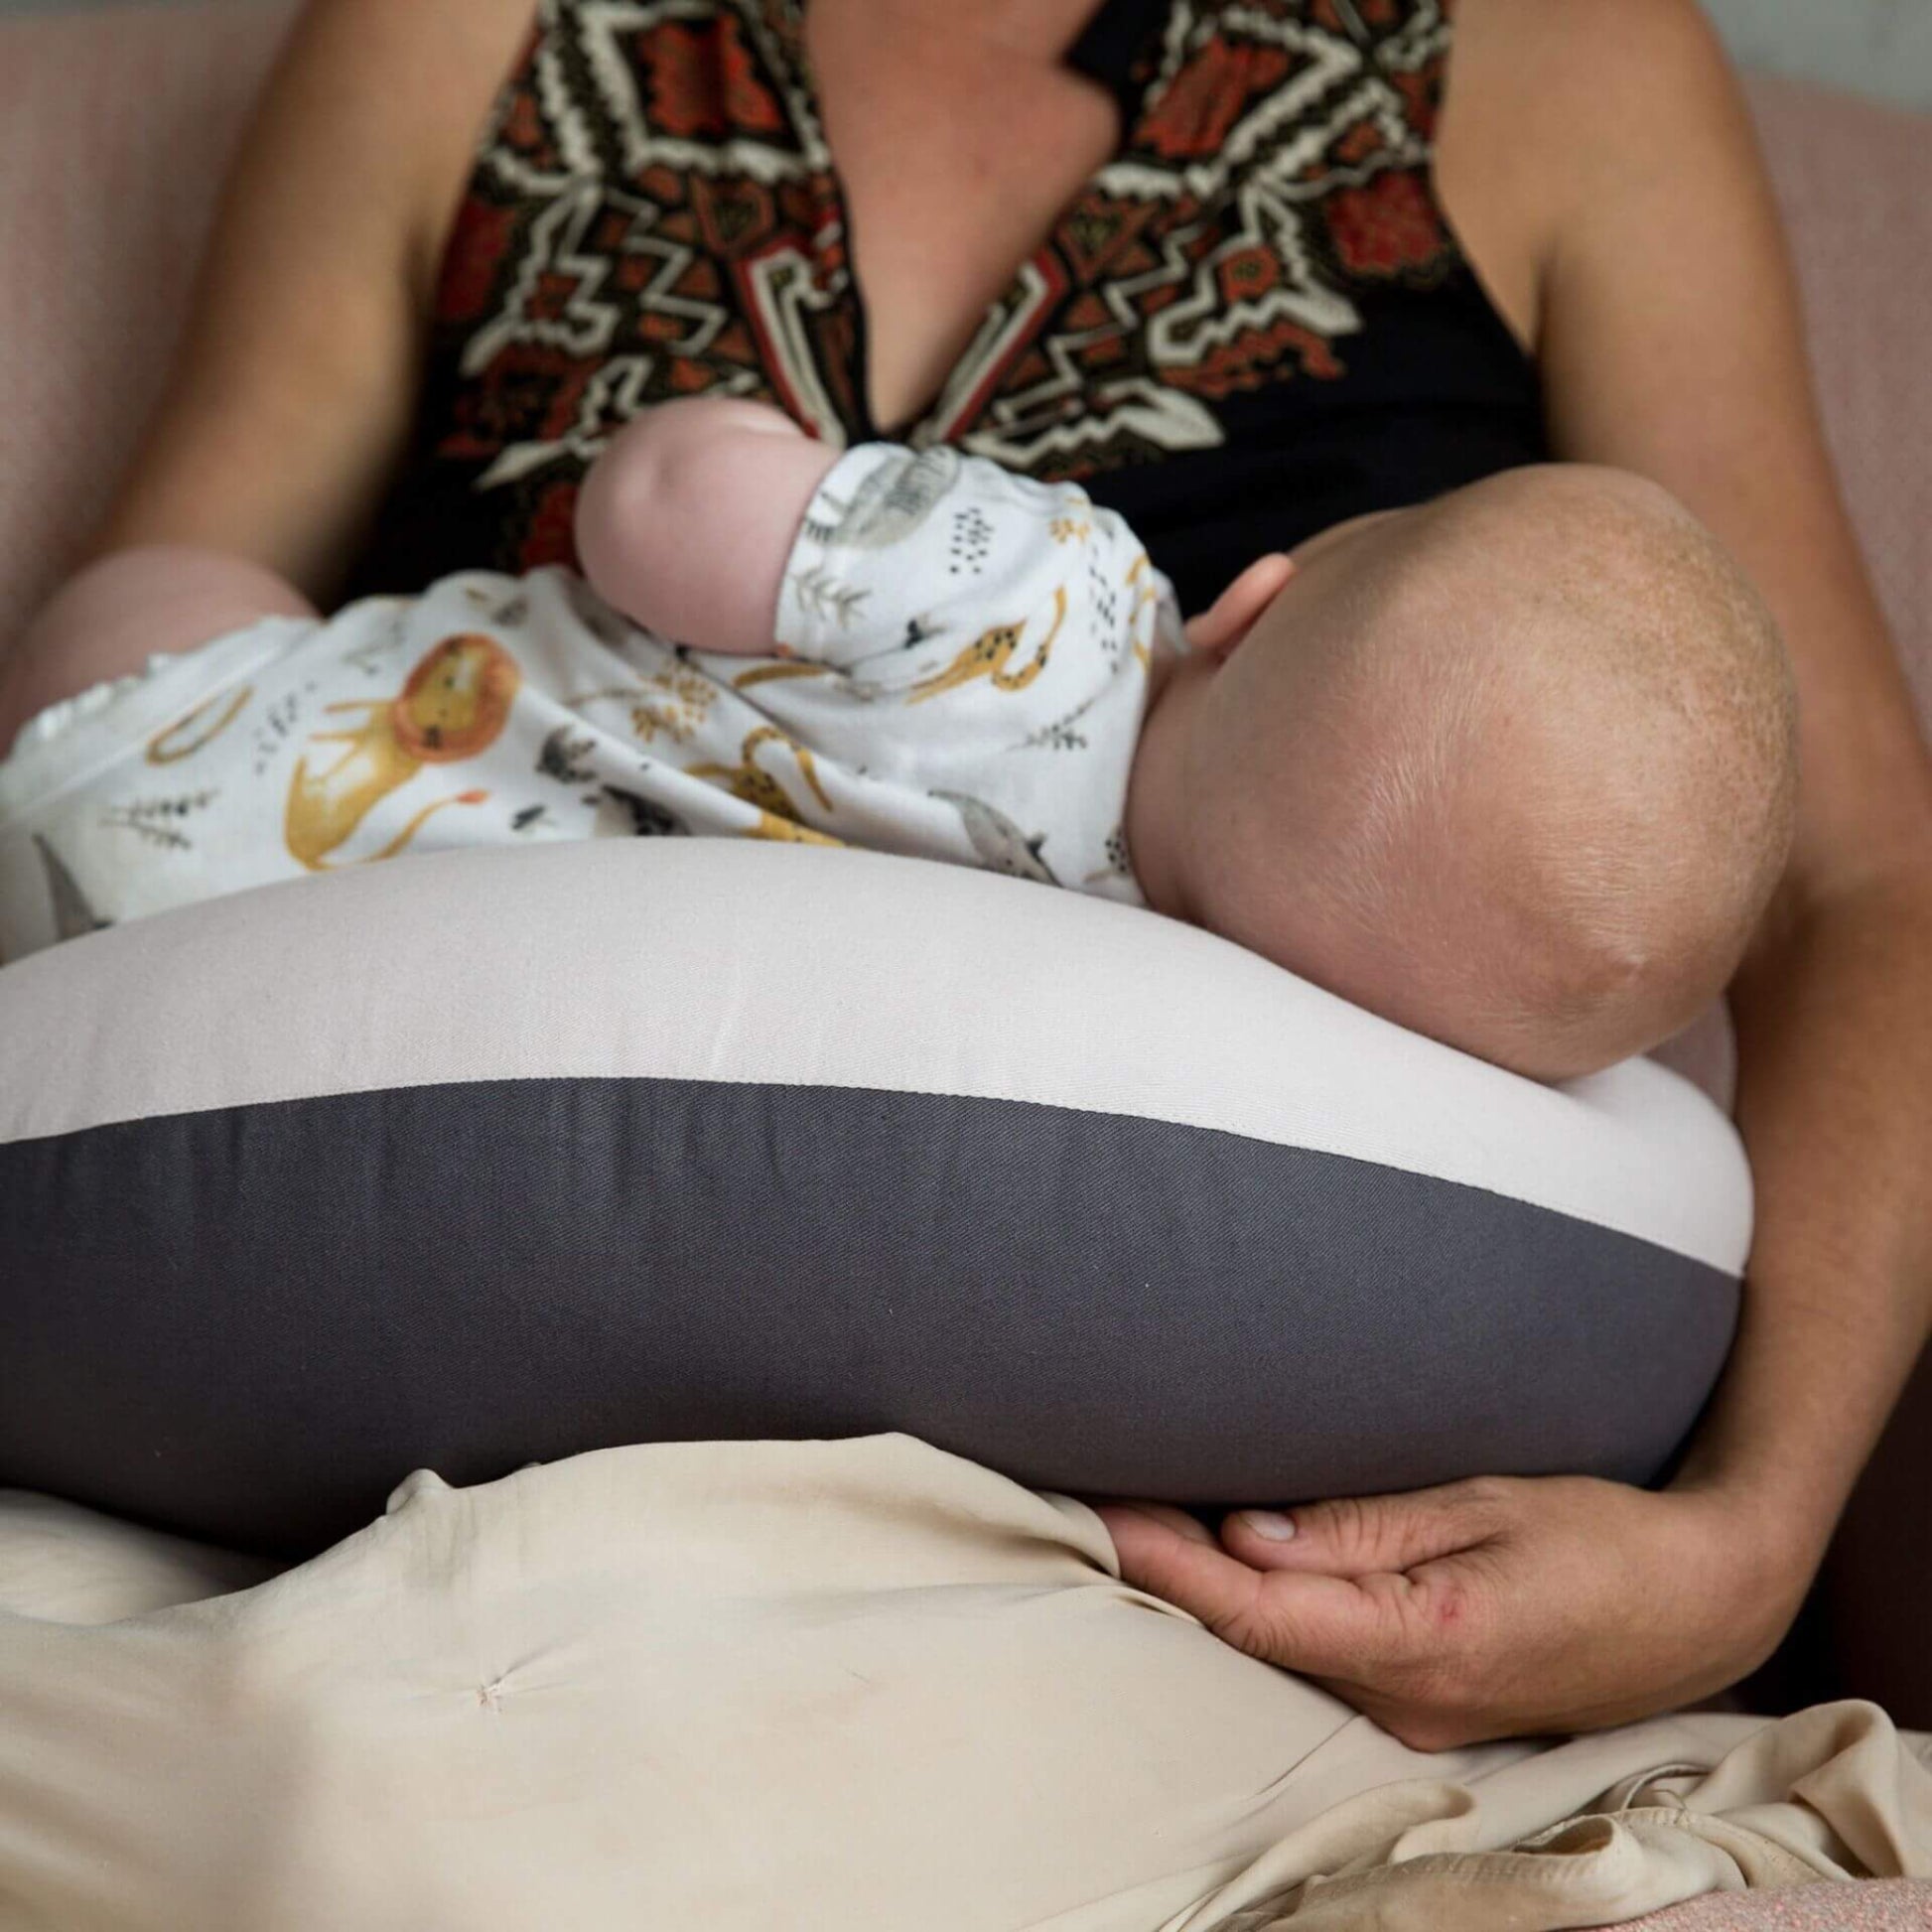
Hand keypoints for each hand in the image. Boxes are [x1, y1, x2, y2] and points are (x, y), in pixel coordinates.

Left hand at [1083, 1473, 1810, 1749]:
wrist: (1705, 1603)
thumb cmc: (1602, 1536)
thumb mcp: (1483, 1506)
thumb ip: (1360, 1530)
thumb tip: (1245, 1533)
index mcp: (1423, 1644)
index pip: (1258, 1611)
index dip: (1170, 1564)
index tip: (1103, 1512)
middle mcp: (1408, 1704)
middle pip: (1255, 1641)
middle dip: (1171, 1573)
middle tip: (1094, 1494)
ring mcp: (1417, 1721)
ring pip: (1281, 1656)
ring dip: (1211, 1593)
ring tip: (1139, 1515)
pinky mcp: (1426, 1712)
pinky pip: (1322, 1661)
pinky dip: (1267, 1615)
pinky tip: (1228, 1566)